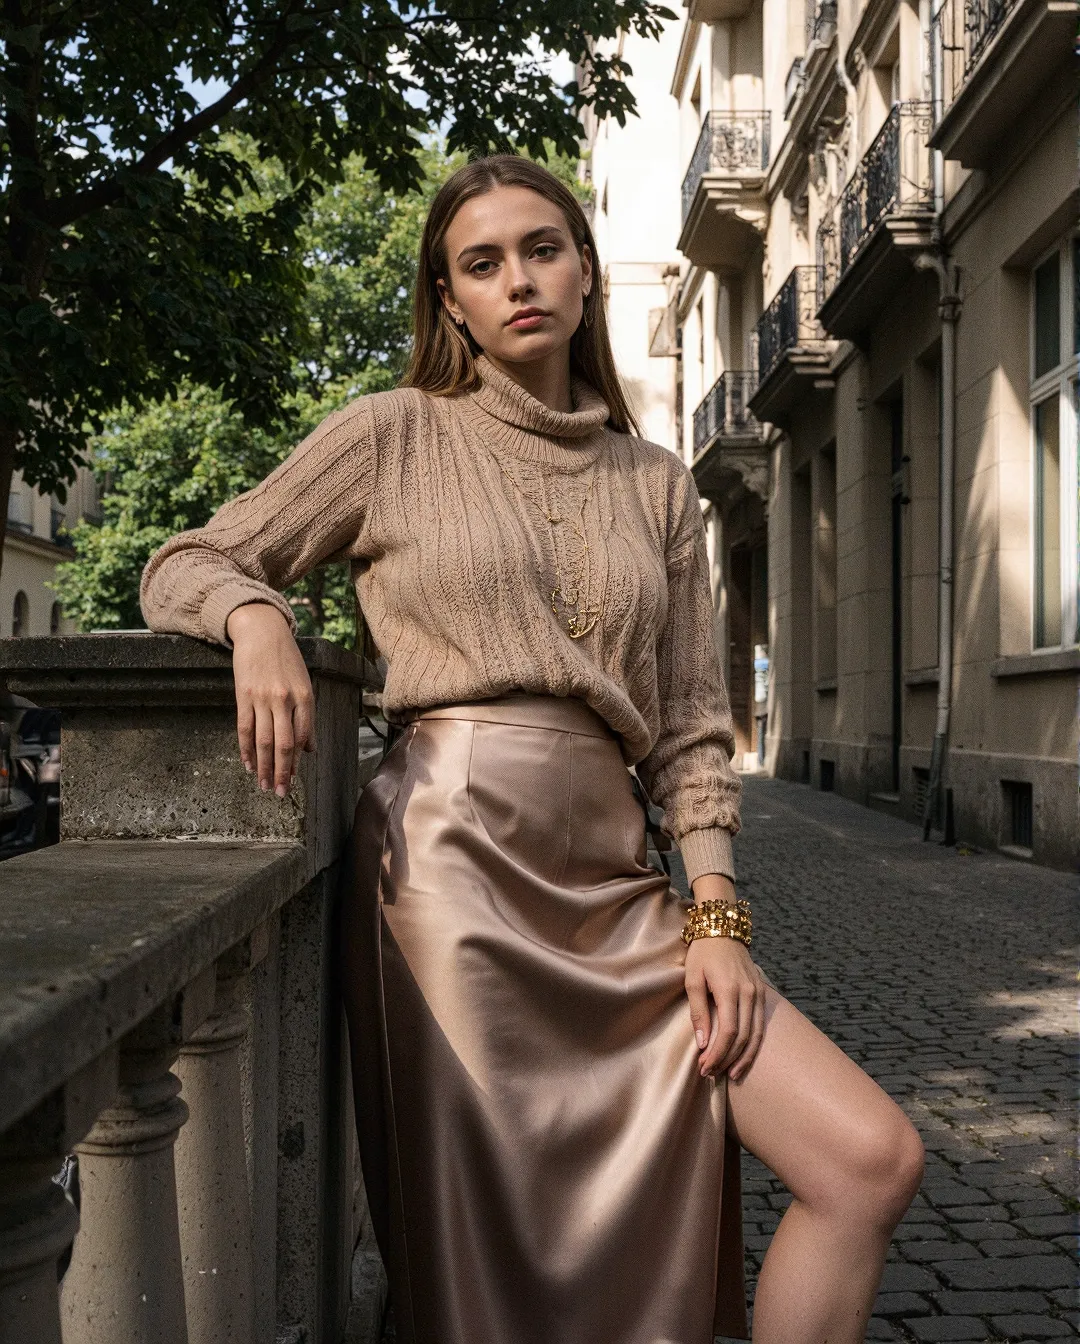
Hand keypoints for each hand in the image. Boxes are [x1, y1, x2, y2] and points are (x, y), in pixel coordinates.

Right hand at [227, 603, 314, 796]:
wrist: (261, 631)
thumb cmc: (287, 660)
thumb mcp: (305, 684)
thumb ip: (307, 717)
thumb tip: (309, 750)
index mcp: (304, 697)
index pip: (301, 737)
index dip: (297, 762)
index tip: (293, 780)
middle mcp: (284, 699)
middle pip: (283, 744)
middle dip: (282, 772)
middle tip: (280, 793)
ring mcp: (262, 698)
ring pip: (263, 740)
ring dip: (264, 767)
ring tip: (265, 786)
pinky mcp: (243, 696)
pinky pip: (244, 728)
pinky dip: (245, 750)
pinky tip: (248, 765)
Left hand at [684, 874, 766, 1082]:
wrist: (723, 929)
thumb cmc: (703, 953)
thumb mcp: (692, 978)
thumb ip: (698, 1012)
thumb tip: (703, 1043)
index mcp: (730, 990)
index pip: (729, 1032)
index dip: (718, 1054)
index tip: (704, 1068)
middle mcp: (749, 994)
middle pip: (744, 1038)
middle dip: (728, 1060)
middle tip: (711, 1074)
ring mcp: (759, 994)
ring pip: (757, 1035)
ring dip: (744, 1058)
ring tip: (730, 1074)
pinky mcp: (762, 993)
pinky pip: (761, 1025)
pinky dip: (753, 1045)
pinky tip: (743, 1057)